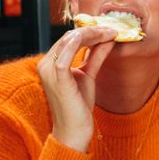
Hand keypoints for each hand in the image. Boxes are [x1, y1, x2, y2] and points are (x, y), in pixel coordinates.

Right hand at [37, 26, 116, 151]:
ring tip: (111, 32)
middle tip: (113, 28)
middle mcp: (45, 64)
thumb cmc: (79, 106)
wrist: (74, 131)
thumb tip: (107, 39)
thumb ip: (94, 56)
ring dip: (93, 33)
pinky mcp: (57, 77)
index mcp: (50, 64)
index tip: (109, 29)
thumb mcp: (88, 75)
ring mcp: (49, 70)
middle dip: (93, 30)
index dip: (89, 31)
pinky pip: (68, 52)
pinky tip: (101, 37)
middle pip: (69, 36)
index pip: (69, 39)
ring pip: (70, 40)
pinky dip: (84, 41)